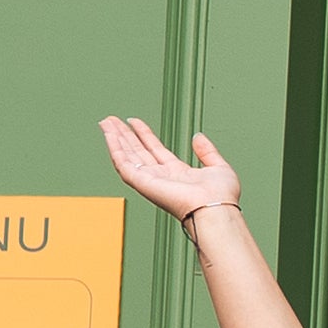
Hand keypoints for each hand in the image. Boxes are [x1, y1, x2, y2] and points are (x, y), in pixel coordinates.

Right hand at [95, 115, 242, 228]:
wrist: (215, 207)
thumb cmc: (220, 197)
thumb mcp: (218, 166)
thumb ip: (207, 151)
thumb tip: (198, 136)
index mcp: (177, 174)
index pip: (155, 150)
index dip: (144, 135)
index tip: (134, 122)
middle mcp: (161, 177)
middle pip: (137, 152)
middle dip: (124, 135)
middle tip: (112, 120)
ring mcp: (150, 180)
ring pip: (126, 156)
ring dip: (115, 138)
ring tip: (106, 122)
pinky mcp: (142, 182)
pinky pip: (123, 163)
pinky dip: (114, 148)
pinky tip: (109, 134)